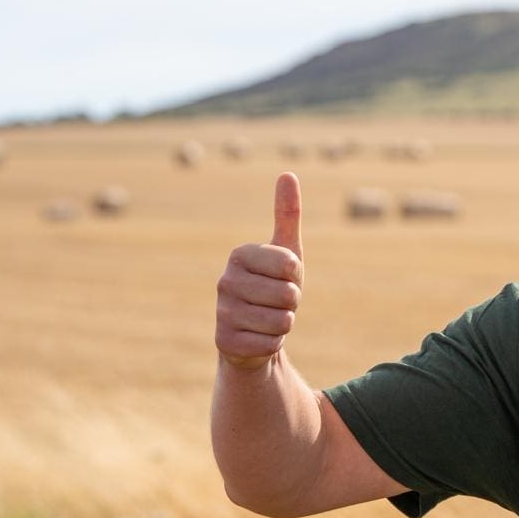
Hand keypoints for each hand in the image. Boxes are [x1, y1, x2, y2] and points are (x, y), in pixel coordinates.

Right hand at [215, 173, 303, 370]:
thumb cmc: (274, 285)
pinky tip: (258, 337)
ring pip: (282, 321)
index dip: (297, 276)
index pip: (291, 265)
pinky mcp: (224, 341)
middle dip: (292, 302)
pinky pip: (271, 343)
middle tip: (276, 301)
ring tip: (268, 318)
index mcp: (240, 254)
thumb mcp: (287, 251)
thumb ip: (287, 214)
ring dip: (284, 323)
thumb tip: (288, 174)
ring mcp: (222, 312)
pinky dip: (273, 343)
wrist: (255, 330)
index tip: (283, 277)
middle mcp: (225, 281)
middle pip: (289, 295)